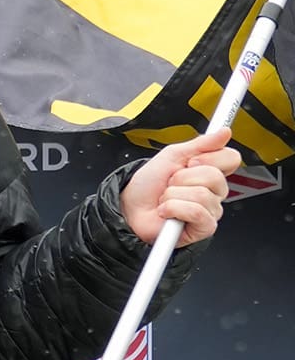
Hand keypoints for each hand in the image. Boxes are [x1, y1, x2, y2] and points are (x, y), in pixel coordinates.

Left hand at [119, 128, 242, 245]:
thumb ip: (200, 144)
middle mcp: (214, 192)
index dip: (208, 157)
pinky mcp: (204, 228)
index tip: (189, 161)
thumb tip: (224, 132)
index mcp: (210, 172)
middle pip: (214, 176)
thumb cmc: (148, 185)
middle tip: (170, 184)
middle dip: (182, 178)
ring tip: (165, 199)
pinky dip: (173, 209)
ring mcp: (211, 210)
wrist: (129, 208)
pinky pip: (196, 212)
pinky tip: (166, 212)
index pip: (231, 158)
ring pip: (201, 194)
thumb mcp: (171, 156)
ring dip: (173, 194)